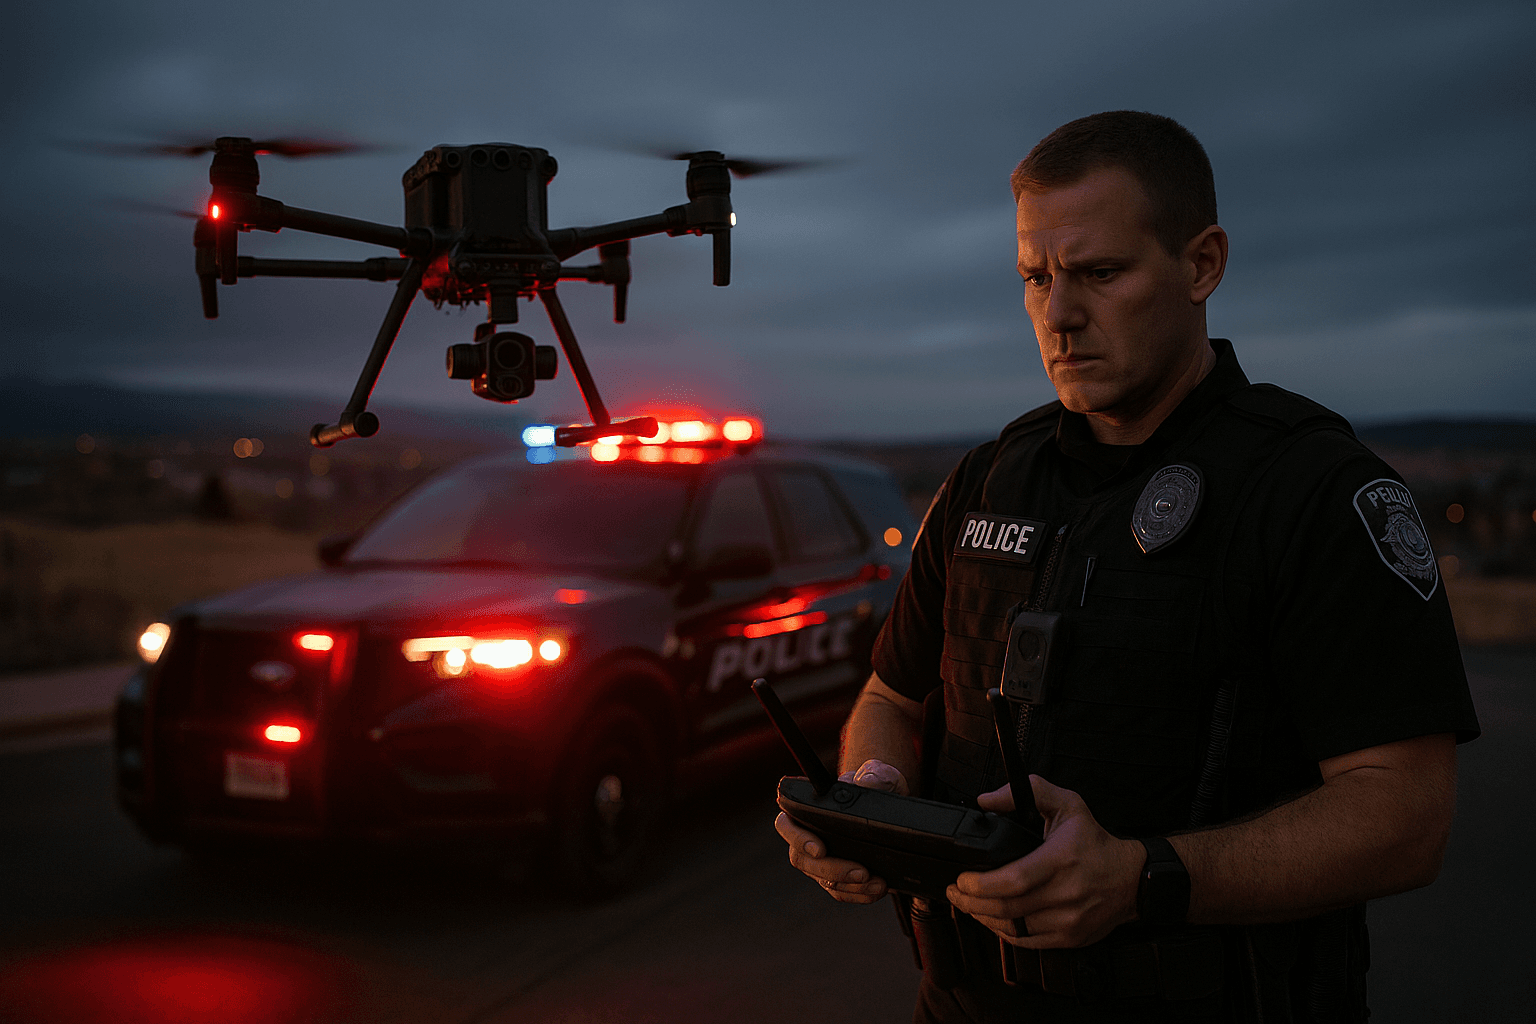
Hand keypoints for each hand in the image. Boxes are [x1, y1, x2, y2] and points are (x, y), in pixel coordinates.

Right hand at [774, 759, 907, 902]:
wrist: (891, 805)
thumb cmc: (877, 784)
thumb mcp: (881, 775)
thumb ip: (874, 775)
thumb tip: (867, 783)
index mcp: (806, 809)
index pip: (787, 825)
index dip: (797, 839)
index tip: (820, 849)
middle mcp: (807, 837)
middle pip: (803, 861)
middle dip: (832, 870)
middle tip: (862, 872)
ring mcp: (820, 860)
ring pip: (824, 881)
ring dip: (850, 886)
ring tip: (878, 883)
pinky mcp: (836, 877)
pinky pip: (841, 893)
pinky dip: (859, 895)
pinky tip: (876, 891)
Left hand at [944, 775, 1142, 947]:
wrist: (1131, 879)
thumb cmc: (1095, 842)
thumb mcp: (1068, 804)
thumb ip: (1028, 792)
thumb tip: (987, 800)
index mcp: (1061, 859)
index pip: (1014, 880)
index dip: (980, 885)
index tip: (961, 879)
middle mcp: (1066, 893)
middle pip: (1007, 907)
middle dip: (971, 903)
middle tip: (954, 892)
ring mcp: (1068, 920)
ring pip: (1013, 927)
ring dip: (982, 918)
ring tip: (966, 904)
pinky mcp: (1069, 938)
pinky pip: (1026, 941)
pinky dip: (1003, 931)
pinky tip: (991, 918)